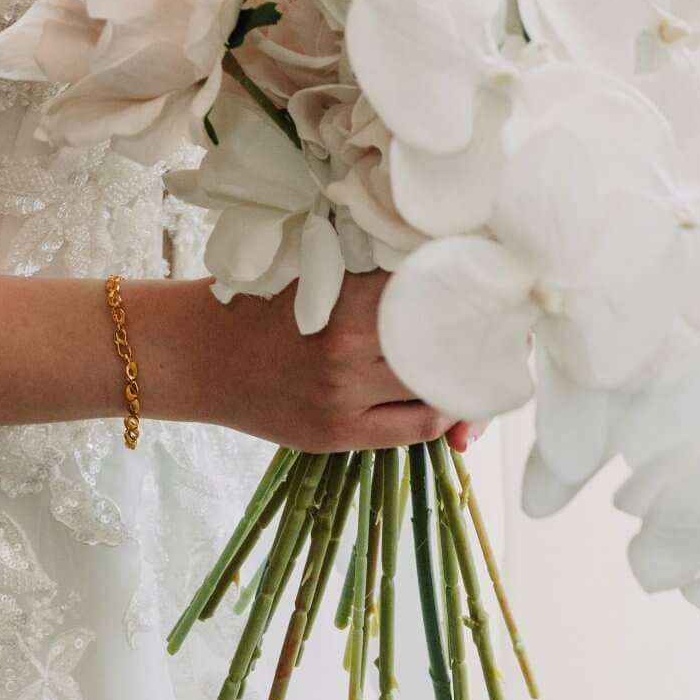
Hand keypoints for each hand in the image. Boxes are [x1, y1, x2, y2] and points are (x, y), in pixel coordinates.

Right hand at [176, 267, 491, 455]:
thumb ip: (372, 272)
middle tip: (502, 328)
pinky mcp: (338, 431)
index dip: (472, 290)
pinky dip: (439, 414)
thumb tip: (442, 267)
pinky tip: (444, 402)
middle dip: (481, 337)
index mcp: (348, 292)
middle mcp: (351, 343)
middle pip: (447, 343)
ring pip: (437, 388)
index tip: (491, 286)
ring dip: (463, 379)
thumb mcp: (315, 270)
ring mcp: (345, 392)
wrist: (198, 352)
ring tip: (474, 366)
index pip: (435, 290)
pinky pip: (415, 427)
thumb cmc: (260, 301)